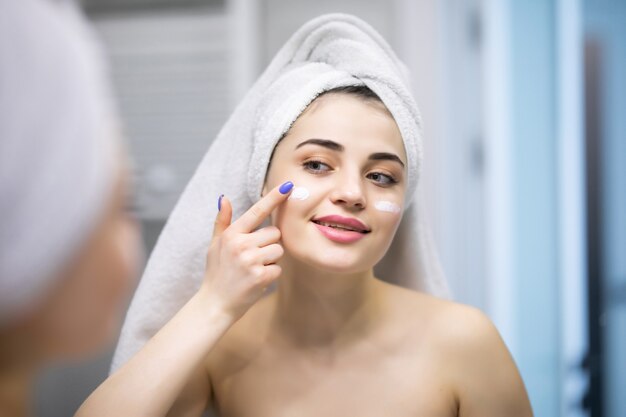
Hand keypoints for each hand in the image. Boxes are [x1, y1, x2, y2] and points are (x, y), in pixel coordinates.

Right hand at [199, 181, 293, 319]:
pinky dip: (271, 274)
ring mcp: (251, 260)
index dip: (274, 197)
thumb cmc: (217, 272)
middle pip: (275, 233)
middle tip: (253, 258)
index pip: (257, 211)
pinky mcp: (260, 276)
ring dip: (272, 260)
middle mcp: (241, 244)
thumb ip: (222, 221)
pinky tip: (256, 280)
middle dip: (269, 244)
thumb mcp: (215, 245)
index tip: (289, 186)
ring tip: (254, 269)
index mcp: (232, 234)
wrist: (215, 304)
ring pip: (279, 250)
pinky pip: (279, 268)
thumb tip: (223, 198)